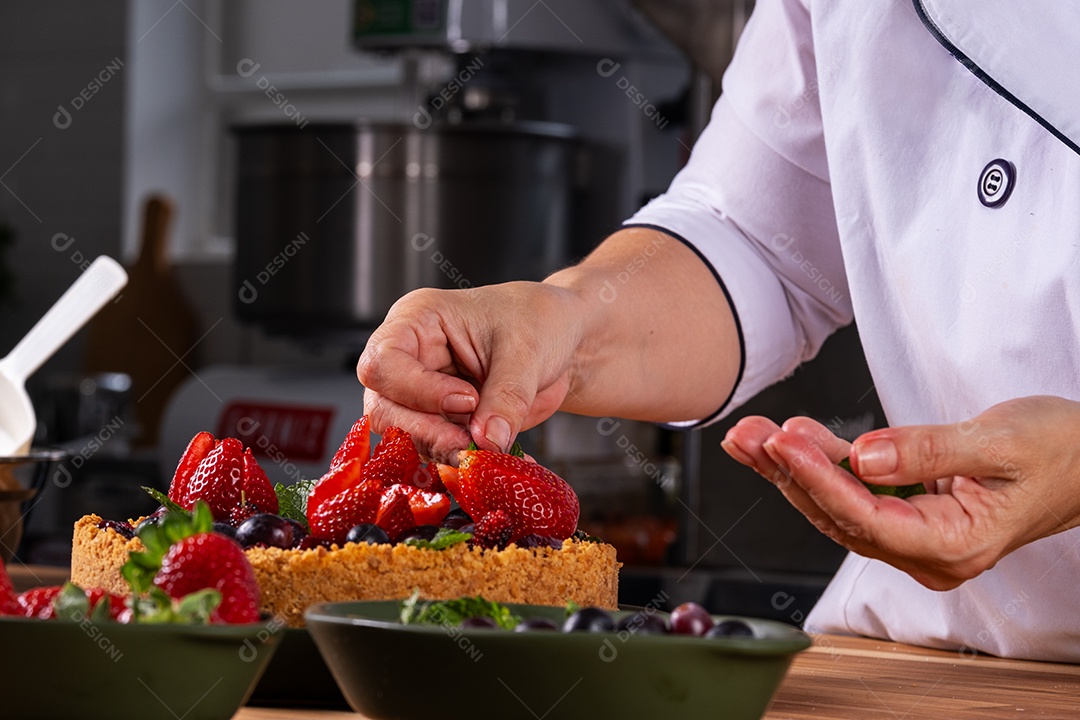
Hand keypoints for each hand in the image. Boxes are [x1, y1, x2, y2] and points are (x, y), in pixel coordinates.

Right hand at [357, 283, 582, 462]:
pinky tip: (500, 461)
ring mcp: (422, 396)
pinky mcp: (443, 425)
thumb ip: (506, 395)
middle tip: (471, 446)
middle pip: (384, 408)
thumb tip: (486, 441)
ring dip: (446, 454)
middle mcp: (410, 359)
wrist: (561, 340)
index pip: (384, 363)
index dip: (418, 390)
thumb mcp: (526, 349)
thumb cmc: (536, 320)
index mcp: (417, 321)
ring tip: (490, 454)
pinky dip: (469, 465)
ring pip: (407, 438)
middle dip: (426, 433)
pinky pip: (440, 453)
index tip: (467, 400)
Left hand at [721, 397, 1079, 589]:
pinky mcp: (909, 516)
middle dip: (787, 472)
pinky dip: (821, 464)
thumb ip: (927, 450)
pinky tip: (790, 439)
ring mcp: (916, 538)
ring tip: (750, 434)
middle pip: (840, 516)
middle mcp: (929, 553)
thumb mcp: (999, 441)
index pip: (868, 517)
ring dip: (792, 469)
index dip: (818, 479)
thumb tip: (863, 456)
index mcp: (956, 544)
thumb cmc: (1059, 449)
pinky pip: (854, 493)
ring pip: (838, 506)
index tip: (781, 443)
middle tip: (746, 434)